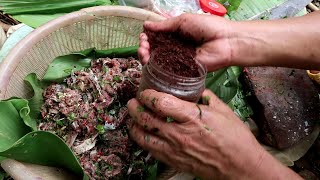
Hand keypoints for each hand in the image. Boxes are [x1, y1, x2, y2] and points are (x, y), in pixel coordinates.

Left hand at [127, 89, 299, 178]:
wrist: (240, 167)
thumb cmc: (235, 139)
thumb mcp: (224, 111)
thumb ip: (207, 97)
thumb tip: (197, 89)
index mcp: (192, 117)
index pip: (160, 103)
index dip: (148, 95)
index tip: (145, 92)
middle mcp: (179, 134)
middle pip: (146, 119)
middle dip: (134, 108)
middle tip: (133, 102)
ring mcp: (175, 149)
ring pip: (143, 137)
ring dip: (134, 125)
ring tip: (133, 118)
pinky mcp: (174, 161)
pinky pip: (150, 150)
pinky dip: (142, 140)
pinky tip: (143, 134)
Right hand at [138, 14, 233, 70]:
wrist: (225, 41)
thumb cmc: (207, 27)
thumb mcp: (183, 21)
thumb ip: (165, 25)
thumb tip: (146, 25)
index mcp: (175, 35)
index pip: (157, 39)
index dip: (147, 38)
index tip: (143, 36)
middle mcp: (174, 49)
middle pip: (154, 51)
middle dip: (144, 47)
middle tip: (142, 45)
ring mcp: (177, 61)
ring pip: (157, 61)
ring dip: (145, 56)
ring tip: (143, 51)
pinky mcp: (181, 72)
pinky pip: (165, 70)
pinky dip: (154, 67)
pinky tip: (148, 61)